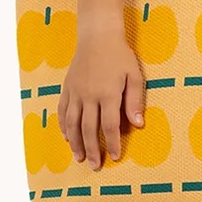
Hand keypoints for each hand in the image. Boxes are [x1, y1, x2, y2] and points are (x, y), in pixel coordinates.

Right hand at [56, 34, 145, 169]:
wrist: (97, 35)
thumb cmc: (120, 55)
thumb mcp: (134, 76)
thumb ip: (134, 101)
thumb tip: (139, 124)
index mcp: (107, 94)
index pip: (109, 126)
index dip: (112, 144)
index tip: (115, 157)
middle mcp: (89, 96)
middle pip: (88, 129)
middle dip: (92, 150)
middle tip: (95, 166)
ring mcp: (75, 92)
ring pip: (72, 123)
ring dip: (75, 143)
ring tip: (79, 157)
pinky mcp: (67, 88)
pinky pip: (62, 111)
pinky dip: (63, 126)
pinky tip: (67, 137)